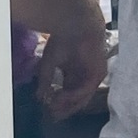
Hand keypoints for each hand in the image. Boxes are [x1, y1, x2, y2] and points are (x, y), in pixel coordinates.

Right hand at [36, 6, 107, 120]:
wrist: (77, 24)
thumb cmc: (62, 39)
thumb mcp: (49, 64)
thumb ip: (45, 81)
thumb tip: (40, 98)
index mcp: (74, 73)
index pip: (68, 94)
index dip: (58, 104)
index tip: (47, 110)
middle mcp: (84, 75)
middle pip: (76, 99)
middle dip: (64, 108)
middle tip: (51, 113)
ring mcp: (92, 75)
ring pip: (82, 98)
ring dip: (67, 104)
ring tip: (54, 104)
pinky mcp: (98, 72)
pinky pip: (86, 90)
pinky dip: (74, 96)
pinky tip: (61, 95)